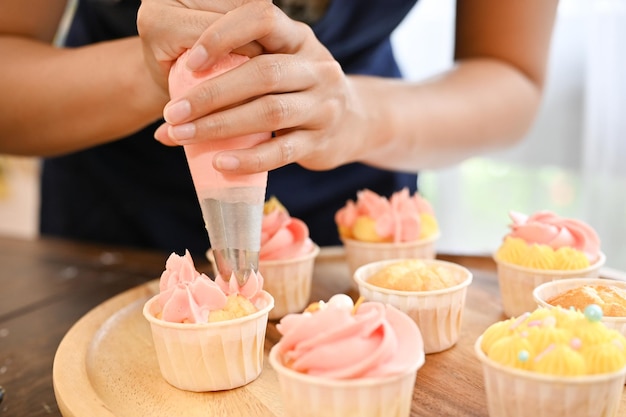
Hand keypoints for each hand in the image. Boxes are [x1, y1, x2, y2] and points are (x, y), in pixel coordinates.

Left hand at [148, 2, 367, 173]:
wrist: (353, 122)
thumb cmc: (297, 92)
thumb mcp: (279, 67)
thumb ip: (236, 73)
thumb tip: (168, 113)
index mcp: (298, 39)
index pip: (263, 18)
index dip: (224, 35)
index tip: (190, 61)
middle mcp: (316, 67)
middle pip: (262, 73)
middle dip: (211, 94)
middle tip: (172, 113)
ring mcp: (324, 106)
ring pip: (270, 112)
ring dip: (221, 126)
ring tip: (183, 137)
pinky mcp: (322, 141)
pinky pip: (282, 151)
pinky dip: (248, 158)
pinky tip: (220, 163)